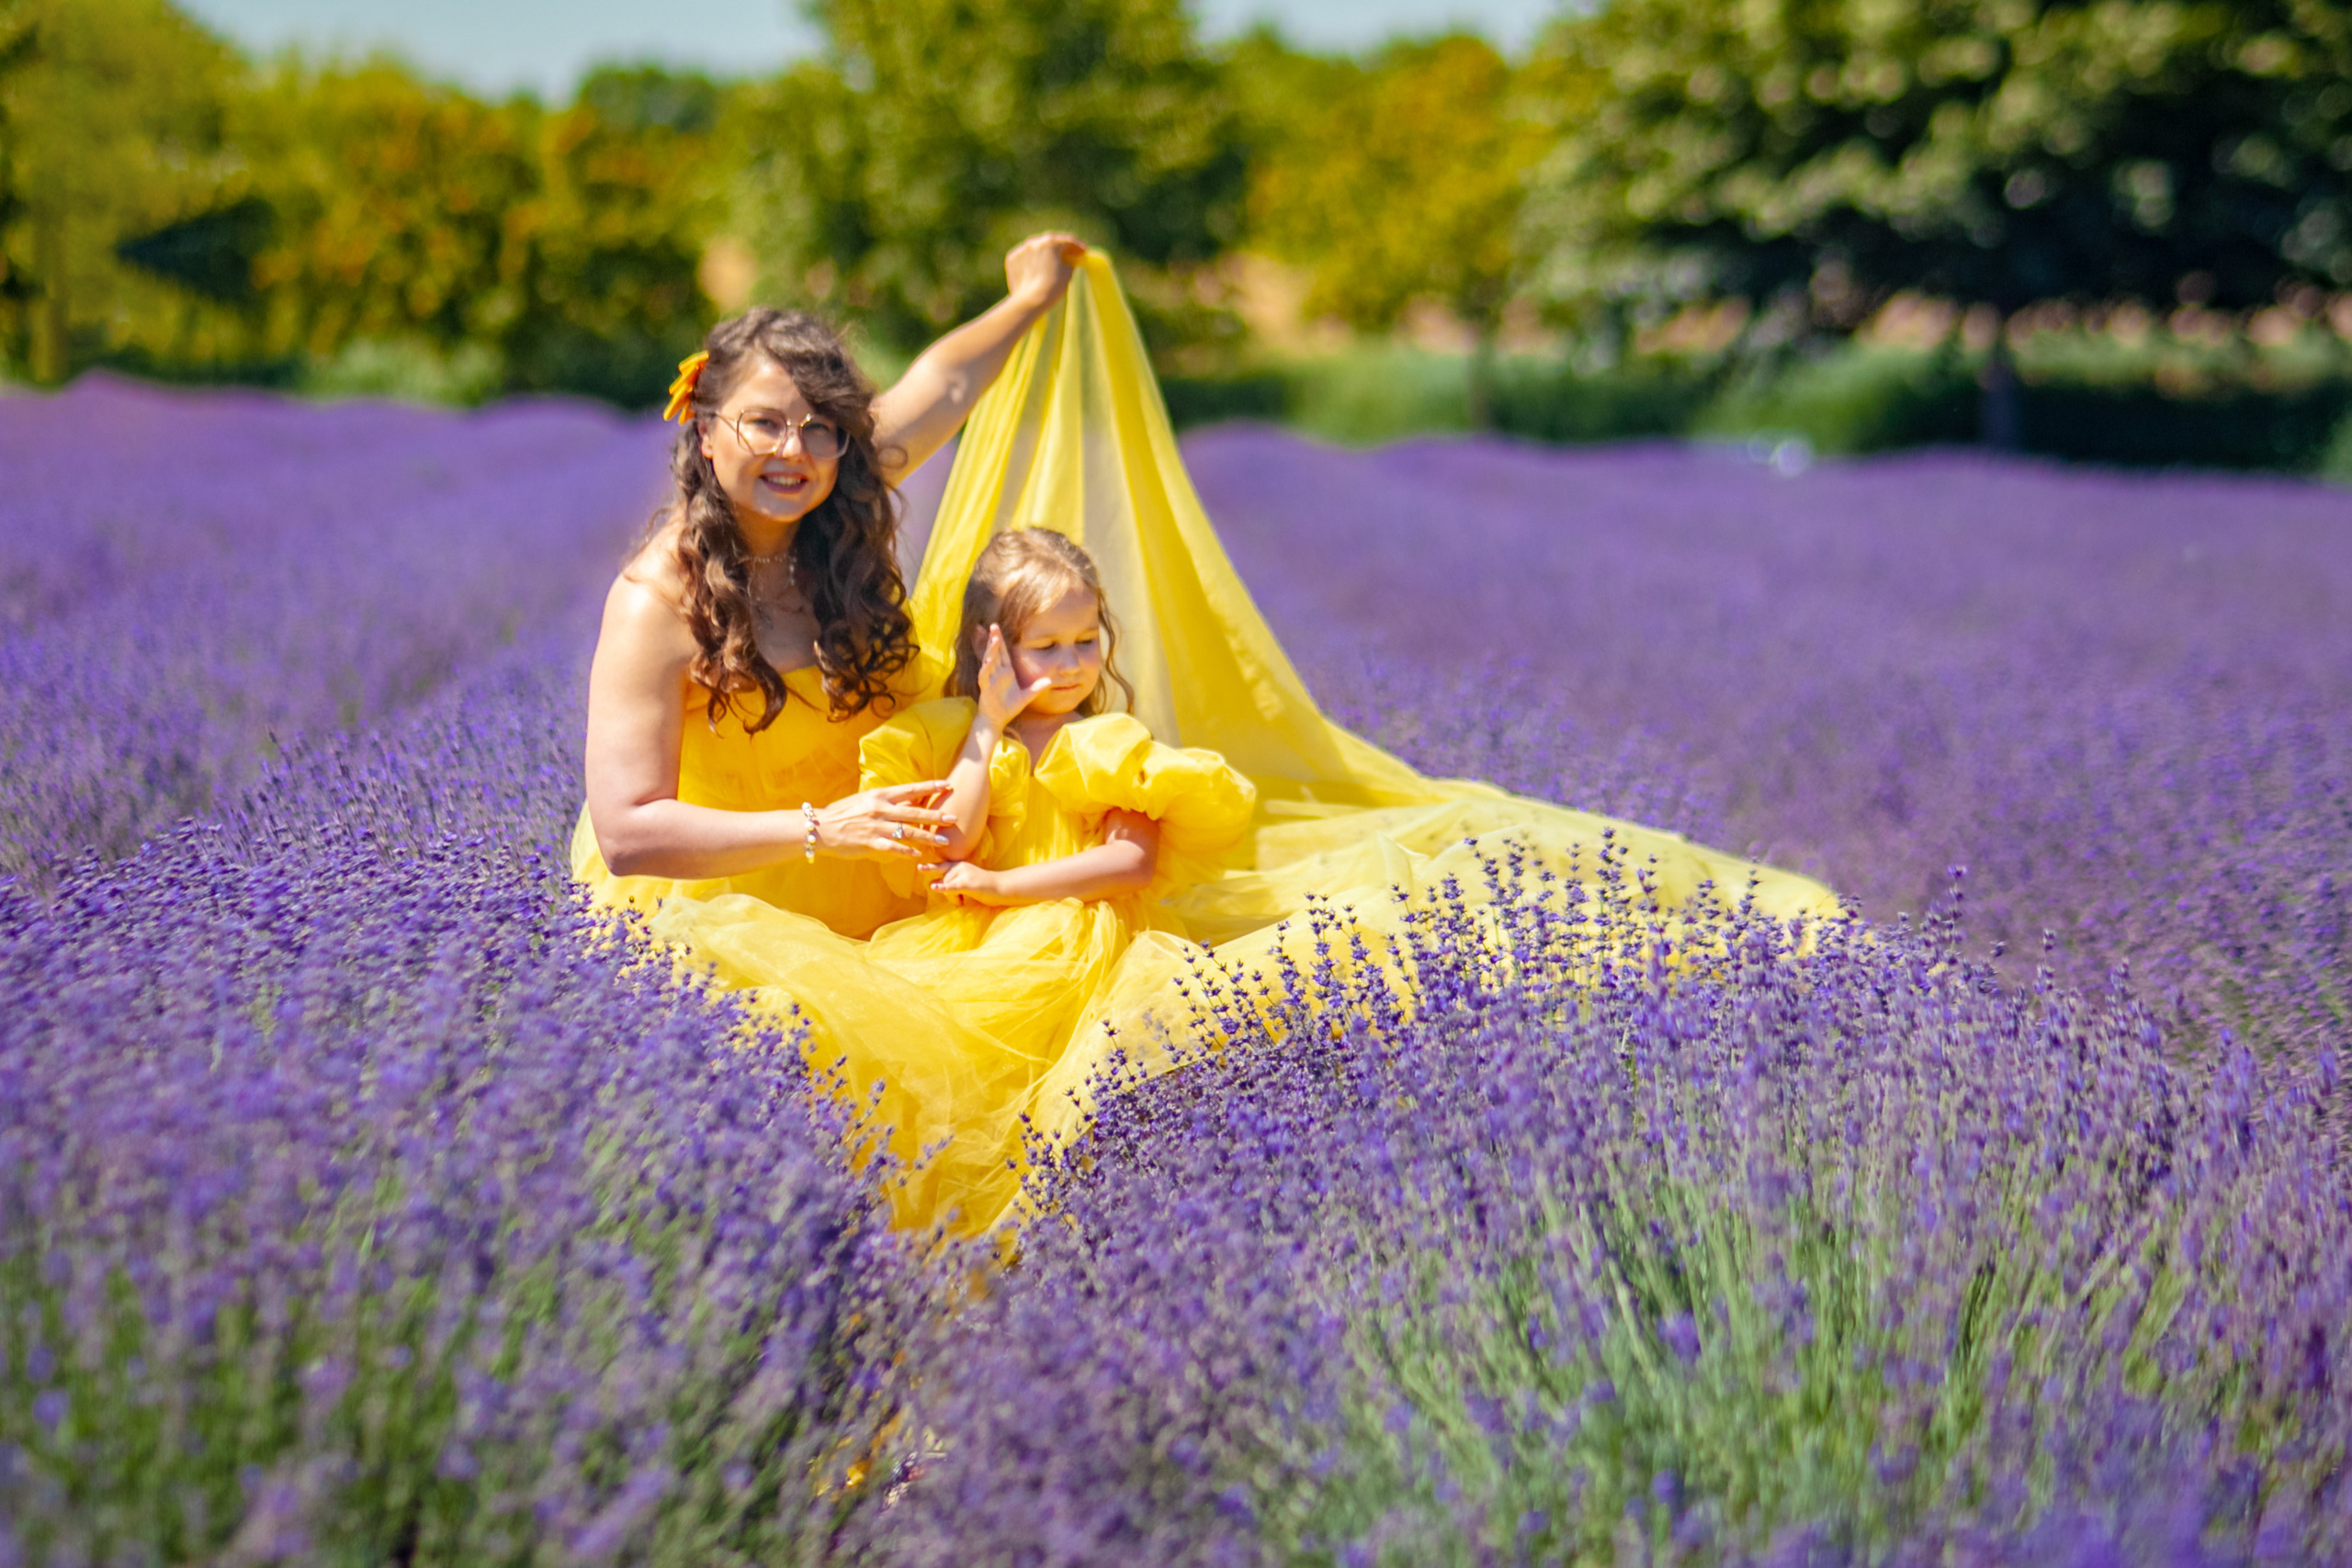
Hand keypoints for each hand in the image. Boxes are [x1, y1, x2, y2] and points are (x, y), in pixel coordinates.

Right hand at [815, 781, 952, 863]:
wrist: (821, 826)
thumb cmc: (844, 812)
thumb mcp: (866, 800)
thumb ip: (887, 801)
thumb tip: (909, 801)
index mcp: (880, 795)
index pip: (910, 789)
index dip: (930, 787)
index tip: (947, 784)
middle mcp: (880, 809)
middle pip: (914, 812)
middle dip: (936, 815)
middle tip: (954, 818)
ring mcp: (876, 826)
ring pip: (908, 832)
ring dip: (928, 837)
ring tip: (944, 841)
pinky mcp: (870, 843)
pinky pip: (893, 848)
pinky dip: (906, 852)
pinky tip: (918, 855)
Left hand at [932, 860, 1016, 905]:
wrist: (1002, 886)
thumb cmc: (985, 886)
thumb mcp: (965, 880)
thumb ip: (951, 880)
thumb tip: (934, 885)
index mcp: (959, 865)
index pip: (941, 866)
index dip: (930, 867)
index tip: (919, 867)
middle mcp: (960, 866)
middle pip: (942, 878)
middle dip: (943, 890)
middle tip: (929, 876)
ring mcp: (964, 874)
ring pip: (946, 885)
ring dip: (952, 898)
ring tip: (962, 902)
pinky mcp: (968, 883)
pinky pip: (952, 886)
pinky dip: (943, 888)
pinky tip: (936, 888)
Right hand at [975, 623, 1050, 730]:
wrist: (997, 720)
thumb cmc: (1008, 706)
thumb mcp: (1026, 696)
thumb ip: (1037, 688)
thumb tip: (1049, 681)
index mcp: (1005, 671)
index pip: (1003, 652)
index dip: (1001, 640)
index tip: (999, 627)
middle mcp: (997, 672)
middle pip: (994, 652)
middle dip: (994, 639)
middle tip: (994, 625)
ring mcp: (990, 679)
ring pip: (989, 661)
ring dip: (990, 651)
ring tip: (994, 639)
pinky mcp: (985, 688)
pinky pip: (984, 677)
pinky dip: (985, 670)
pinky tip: (987, 662)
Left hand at [1005, 232, 1084, 311]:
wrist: (1030, 300)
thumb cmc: (1053, 287)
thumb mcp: (1068, 273)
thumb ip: (1069, 262)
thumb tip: (1065, 261)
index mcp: (1050, 242)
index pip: (1068, 241)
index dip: (1078, 246)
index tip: (1084, 251)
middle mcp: (1034, 241)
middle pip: (1050, 242)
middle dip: (1060, 248)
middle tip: (1069, 254)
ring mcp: (1021, 249)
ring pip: (1035, 248)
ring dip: (1044, 253)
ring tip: (1050, 261)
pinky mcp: (1012, 258)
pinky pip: (1025, 257)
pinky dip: (1031, 260)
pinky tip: (1035, 268)